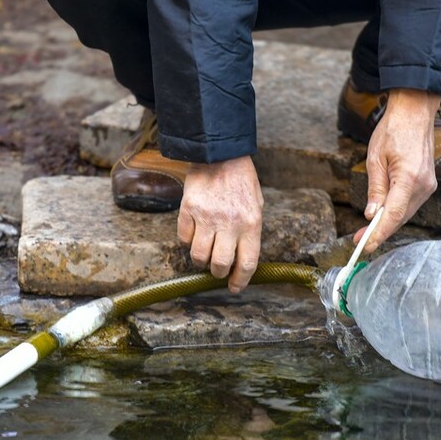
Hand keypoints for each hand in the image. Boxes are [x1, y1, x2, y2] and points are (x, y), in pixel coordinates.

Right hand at [177, 156, 262, 293]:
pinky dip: (187, 240)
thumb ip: (250, 230)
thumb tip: (242, 258)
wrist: (219, 152)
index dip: (240, 280)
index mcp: (251, 223)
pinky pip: (184, 237)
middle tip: (217, 270)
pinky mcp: (188, 209)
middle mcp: (229, 223)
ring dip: (201, 260)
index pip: (247, 263)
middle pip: (220, 264)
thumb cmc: (241, 179)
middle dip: (218, 273)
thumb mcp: (257, 204)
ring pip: (199, 255)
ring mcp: (207, 217)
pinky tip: (194, 233)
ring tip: (204, 253)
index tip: (235, 287)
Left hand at [354, 88, 439, 251]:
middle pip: (401, 217)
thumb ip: (375, 188)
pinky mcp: (429, 183)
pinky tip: (383, 215)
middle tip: (358, 241)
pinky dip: (396, 212)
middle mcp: (423, 184)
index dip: (379, 233)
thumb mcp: (375, 158)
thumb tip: (372, 214)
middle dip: (379, 232)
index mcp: (409, 177)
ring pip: (406, 213)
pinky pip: (410, 204)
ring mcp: (429, 184)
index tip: (365, 245)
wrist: (414, 114)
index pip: (394, 214)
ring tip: (366, 231)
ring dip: (388, 223)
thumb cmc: (393, 131)